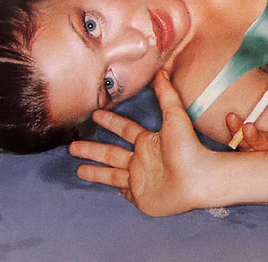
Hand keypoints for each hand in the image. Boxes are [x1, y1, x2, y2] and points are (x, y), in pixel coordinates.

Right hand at [69, 70, 208, 216]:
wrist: (196, 179)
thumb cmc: (188, 147)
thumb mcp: (175, 116)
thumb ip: (166, 94)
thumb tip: (163, 71)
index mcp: (148, 141)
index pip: (124, 129)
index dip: (110, 122)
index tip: (95, 114)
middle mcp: (142, 159)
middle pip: (110, 153)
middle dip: (91, 149)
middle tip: (72, 146)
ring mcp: (140, 178)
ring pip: (110, 174)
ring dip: (94, 171)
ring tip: (76, 168)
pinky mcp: (139, 196)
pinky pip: (122, 191)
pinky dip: (112, 187)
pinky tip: (103, 185)